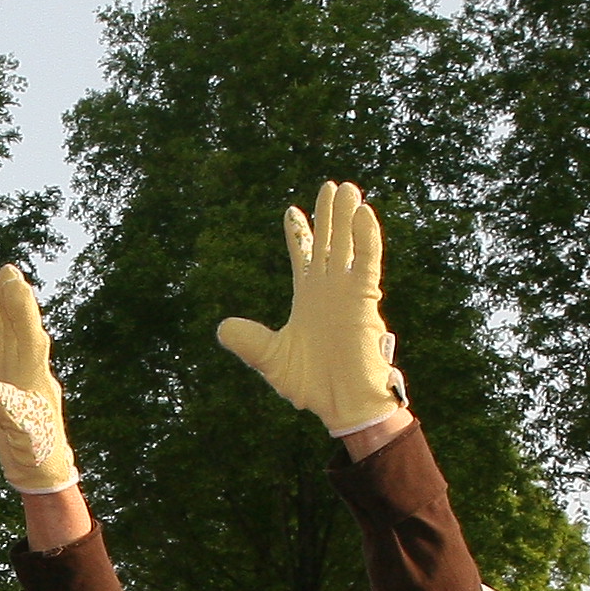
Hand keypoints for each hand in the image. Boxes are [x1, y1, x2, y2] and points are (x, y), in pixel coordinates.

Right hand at [0, 264, 80, 495]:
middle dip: (13, 299)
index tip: (15, 283)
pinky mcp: (3, 375)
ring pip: (6, 329)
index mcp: (35, 378)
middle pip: (20, 326)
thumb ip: (10, 412)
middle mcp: (28, 368)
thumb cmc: (35, 455)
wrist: (41, 468)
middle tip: (7, 269)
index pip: (30, 336)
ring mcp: (15, 369)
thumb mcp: (23, 436)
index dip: (22, 310)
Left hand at [211, 182, 407, 435]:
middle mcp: (329, 290)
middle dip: (328, 215)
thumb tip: (223, 328)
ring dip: (347, 216)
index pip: (305, 258)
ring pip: (348, 244)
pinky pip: (367, 261)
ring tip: (347, 188)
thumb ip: (249, 341)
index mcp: (308, 300)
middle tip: (331, 186)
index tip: (292, 211)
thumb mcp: (270, 359)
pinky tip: (362, 212)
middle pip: (329, 242)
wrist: (341, 404)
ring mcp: (348, 292)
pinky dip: (366, 237)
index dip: (299, 234)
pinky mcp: (364, 299)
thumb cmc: (311, 386)